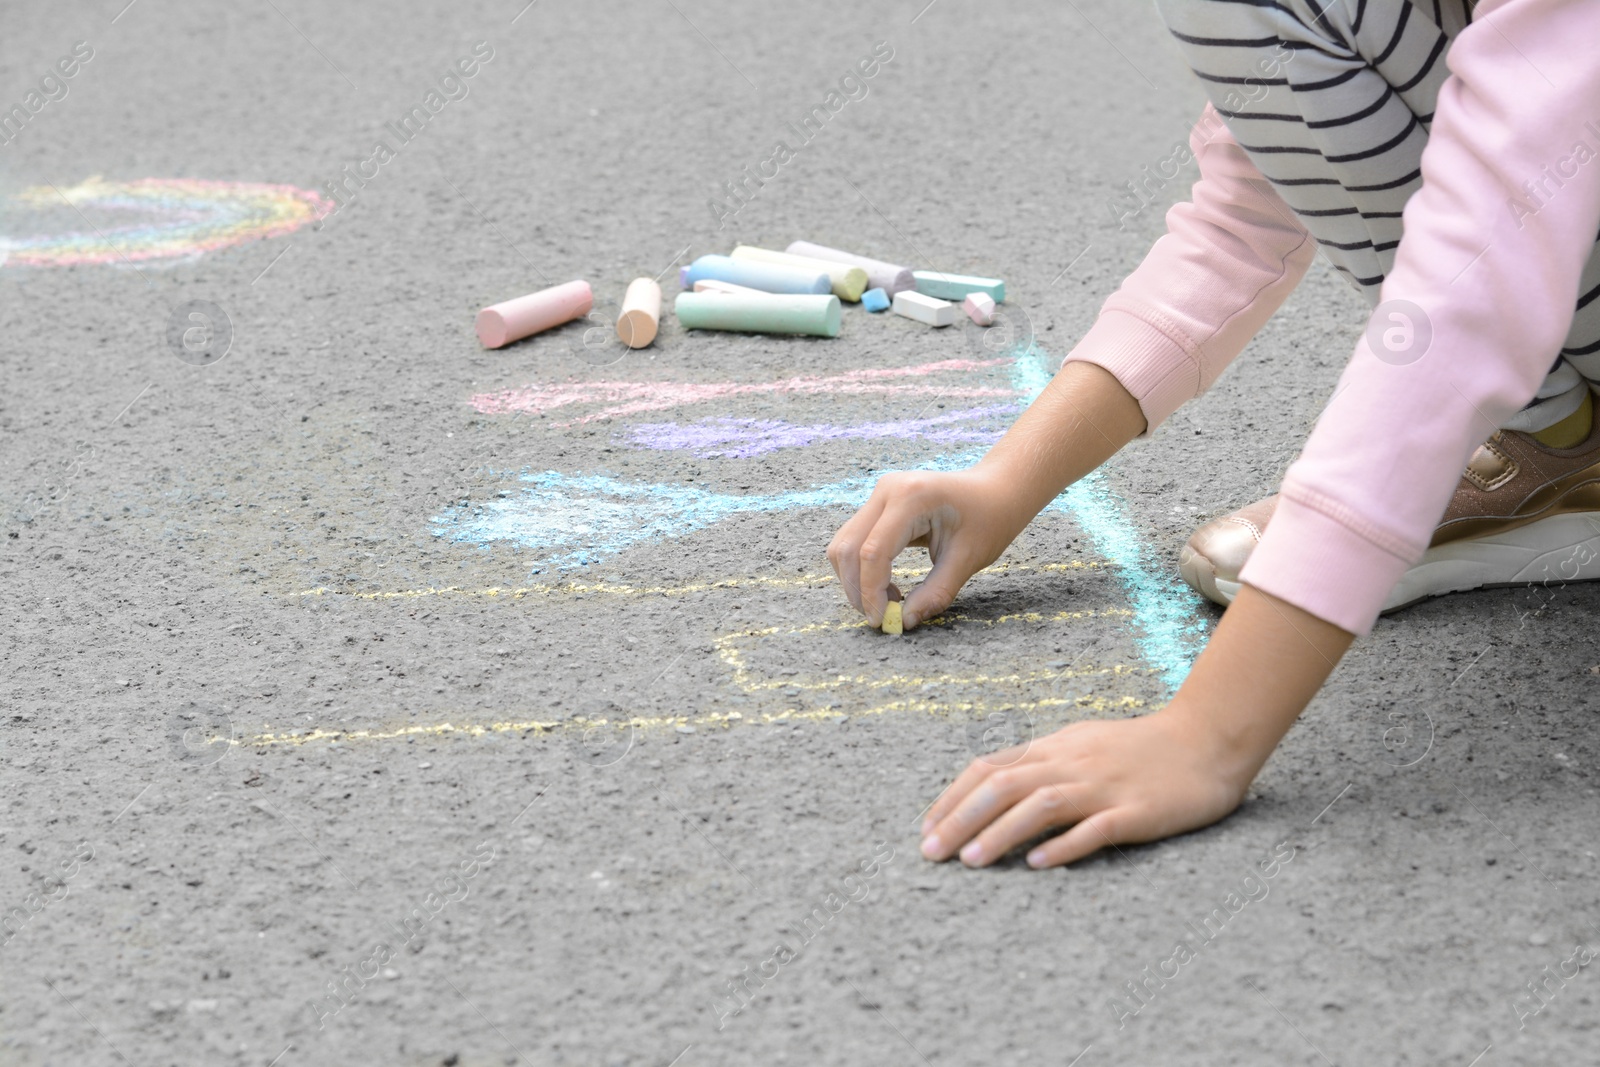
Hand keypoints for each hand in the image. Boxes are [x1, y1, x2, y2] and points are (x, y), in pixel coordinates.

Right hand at [826, 467, 1025, 629]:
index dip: (871, 591)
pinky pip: (854, 539)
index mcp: (911, 497)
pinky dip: (861, 568)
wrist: (996, 489)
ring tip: (888, 601)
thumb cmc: (989, 519)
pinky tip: (887, 586)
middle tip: (880, 618)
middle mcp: (887, 490)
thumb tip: (903, 622)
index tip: (882, 621)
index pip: (874, 552)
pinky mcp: (878, 504)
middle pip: (848, 547)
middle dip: (857, 589)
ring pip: (844, 544)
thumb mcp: (968, 560)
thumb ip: (935, 593)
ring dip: (855, 580)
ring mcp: (879, 494)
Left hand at [919, 710, 1252, 868]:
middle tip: (930, 852)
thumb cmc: (1139, 747)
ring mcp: (1103, 787)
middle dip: (961, 819)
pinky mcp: (1136, 812)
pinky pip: (1095, 828)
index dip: (953, 798)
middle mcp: (1071, 764)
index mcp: (1054, 748)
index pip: (990, 769)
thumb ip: (1040, 762)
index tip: (927, 828)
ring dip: (1000, 832)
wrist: (1206, 742)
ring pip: (1040, 805)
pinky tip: (1037, 863)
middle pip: (1004, 786)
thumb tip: (993, 782)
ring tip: (970, 861)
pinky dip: (1063, 845)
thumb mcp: (1080, 743)